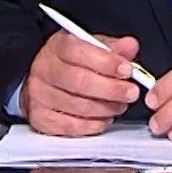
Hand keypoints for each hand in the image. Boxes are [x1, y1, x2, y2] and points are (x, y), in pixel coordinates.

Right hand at [20, 31, 141, 136]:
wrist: (43, 83)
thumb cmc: (70, 64)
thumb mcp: (91, 48)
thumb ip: (111, 48)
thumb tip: (129, 46)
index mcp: (57, 47)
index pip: (78, 51)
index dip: (105, 62)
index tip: (126, 69)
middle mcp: (44, 69)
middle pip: (79, 81)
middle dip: (111, 89)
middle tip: (131, 92)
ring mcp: (40, 95)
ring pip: (78, 106)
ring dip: (106, 108)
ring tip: (120, 105)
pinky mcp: (41, 118)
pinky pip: (72, 126)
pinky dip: (94, 124)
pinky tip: (104, 117)